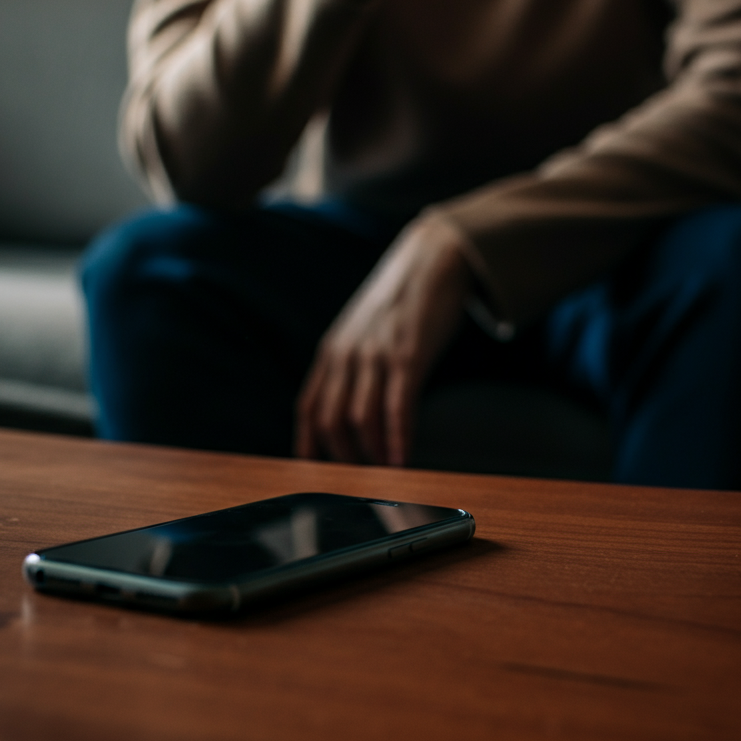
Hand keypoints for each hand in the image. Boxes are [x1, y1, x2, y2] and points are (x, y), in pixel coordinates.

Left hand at [295, 215, 471, 466]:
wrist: (432, 259)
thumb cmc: (401, 301)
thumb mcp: (363, 330)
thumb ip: (352, 363)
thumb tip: (352, 403)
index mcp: (332, 351)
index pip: (309, 407)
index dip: (310, 444)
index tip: (317, 472)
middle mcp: (346, 354)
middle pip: (329, 421)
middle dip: (343, 458)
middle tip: (361, 480)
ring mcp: (375, 354)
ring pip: (359, 419)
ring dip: (371, 454)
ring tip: (385, 473)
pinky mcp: (407, 354)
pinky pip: (396, 406)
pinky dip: (398, 438)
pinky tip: (403, 457)